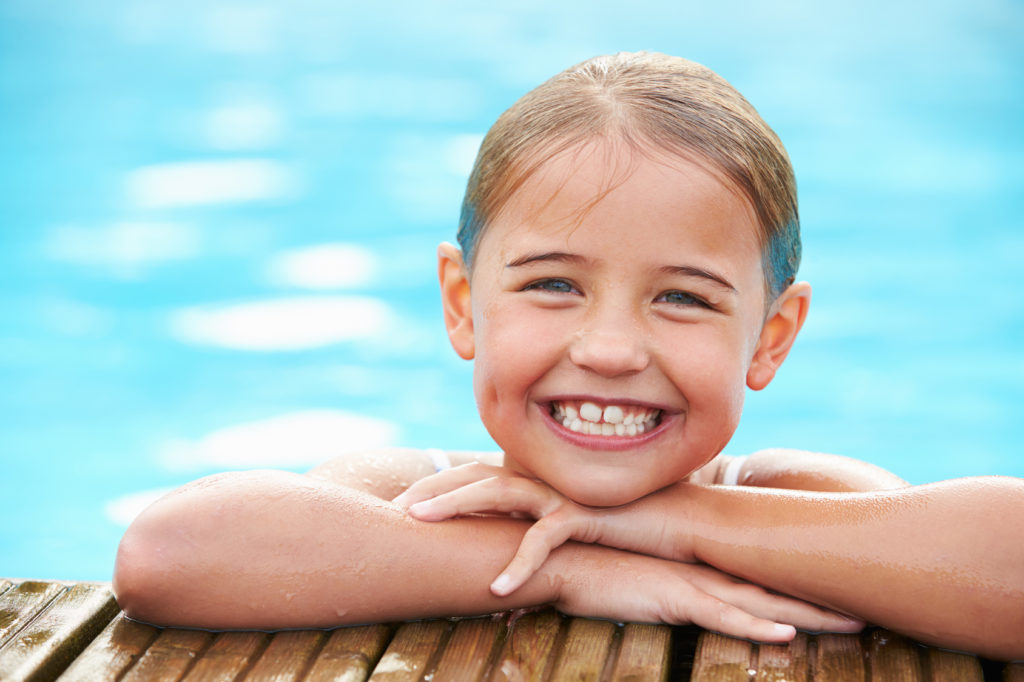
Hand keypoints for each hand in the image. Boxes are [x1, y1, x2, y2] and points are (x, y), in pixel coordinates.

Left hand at [395, 463, 681, 595]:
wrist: (681, 522)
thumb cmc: (624, 526)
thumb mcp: (572, 524)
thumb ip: (537, 526)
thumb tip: (504, 549)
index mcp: (536, 478)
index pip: (475, 474)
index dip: (436, 483)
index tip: (400, 500)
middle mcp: (543, 478)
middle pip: (473, 475)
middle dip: (429, 489)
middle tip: (390, 507)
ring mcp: (561, 491)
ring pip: (496, 492)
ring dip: (453, 507)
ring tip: (416, 524)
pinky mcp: (585, 514)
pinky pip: (543, 540)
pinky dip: (519, 566)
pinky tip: (496, 590)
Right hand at [551, 544, 863, 641]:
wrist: (564, 554)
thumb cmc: (600, 563)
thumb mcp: (647, 576)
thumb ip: (673, 582)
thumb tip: (693, 593)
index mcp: (705, 565)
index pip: (765, 575)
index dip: (805, 584)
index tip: (843, 590)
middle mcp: (707, 571)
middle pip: (778, 587)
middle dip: (825, 600)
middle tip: (872, 606)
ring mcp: (694, 583)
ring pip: (762, 603)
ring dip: (809, 615)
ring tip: (853, 623)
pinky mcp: (673, 598)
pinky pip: (720, 617)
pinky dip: (753, 628)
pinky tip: (784, 636)